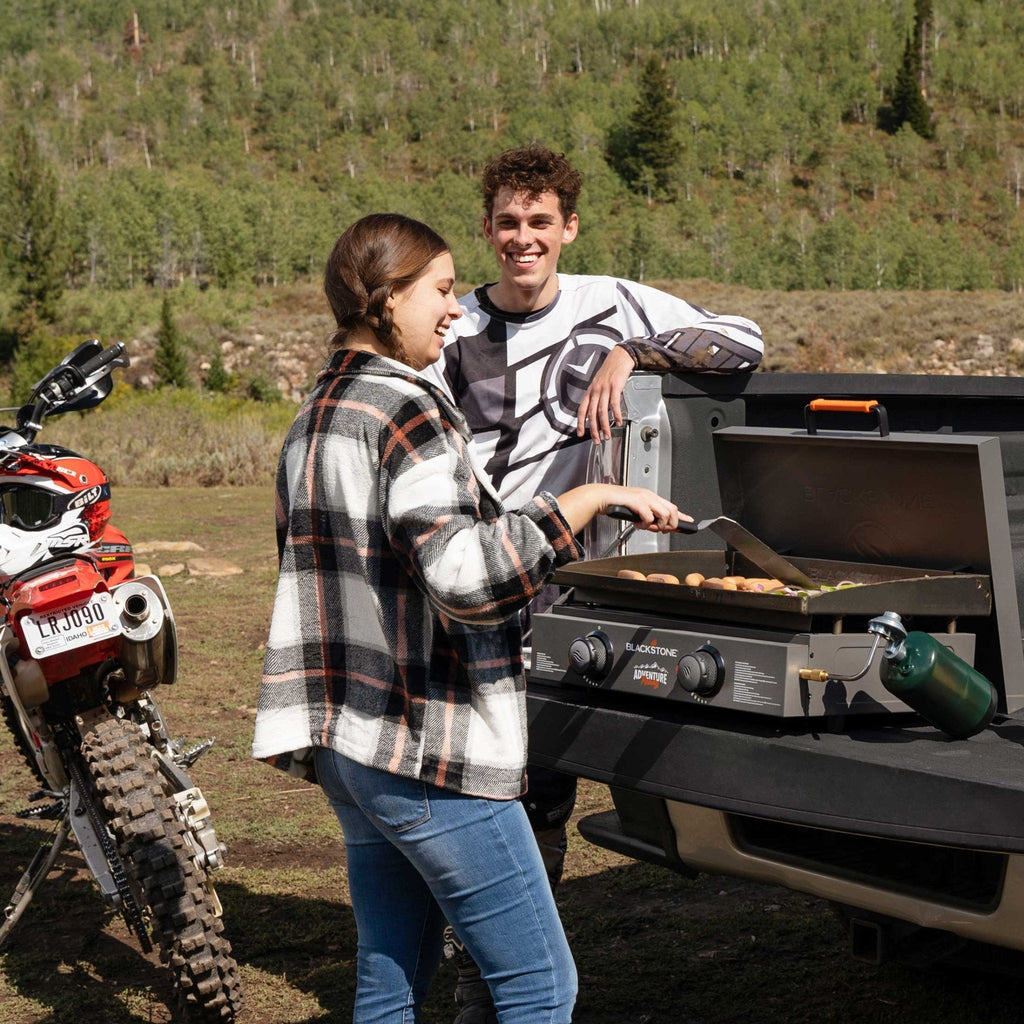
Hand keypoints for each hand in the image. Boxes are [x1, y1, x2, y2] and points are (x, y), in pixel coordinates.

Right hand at [554, 483, 685, 535]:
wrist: (600, 497)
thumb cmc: (614, 503)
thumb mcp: (634, 510)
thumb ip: (646, 516)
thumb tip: (656, 526)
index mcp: (649, 497)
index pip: (671, 506)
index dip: (682, 516)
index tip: (689, 521)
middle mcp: (649, 496)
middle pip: (672, 510)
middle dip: (670, 524)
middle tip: (661, 530)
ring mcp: (644, 498)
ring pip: (664, 514)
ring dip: (658, 525)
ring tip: (648, 527)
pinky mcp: (637, 502)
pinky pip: (649, 517)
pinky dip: (645, 525)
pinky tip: (637, 524)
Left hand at [576, 346, 634, 443]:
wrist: (619, 357)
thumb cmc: (610, 371)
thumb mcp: (599, 384)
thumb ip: (597, 397)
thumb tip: (597, 412)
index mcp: (590, 391)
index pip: (582, 410)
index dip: (580, 423)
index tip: (580, 434)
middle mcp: (595, 390)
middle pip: (592, 414)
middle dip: (593, 429)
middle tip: (597, 440)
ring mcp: (605, 388)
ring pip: (602, 411)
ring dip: (605, 426)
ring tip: (607, 435)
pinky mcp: (615, 386)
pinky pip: (614, 403)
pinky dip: (616, 414)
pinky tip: (618, 422)